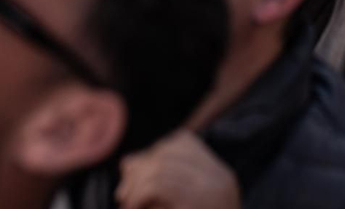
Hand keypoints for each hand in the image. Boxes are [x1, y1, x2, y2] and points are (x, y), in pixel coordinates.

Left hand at [117, 131, 238, 208]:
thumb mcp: (177, 202)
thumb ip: (159, 180)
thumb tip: (128, 163)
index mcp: (221, 175)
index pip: (183, 142)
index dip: (153, 155)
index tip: (135, 179)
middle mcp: (221, 177)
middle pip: (170, 153)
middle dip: (140, 169)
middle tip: (123, 194)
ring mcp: (212, 190)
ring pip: (160, 168)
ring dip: (135, 186)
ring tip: (127, 203)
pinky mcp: (197, 202)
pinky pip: (158, 186)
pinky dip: (137, 196)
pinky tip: (132, 207)